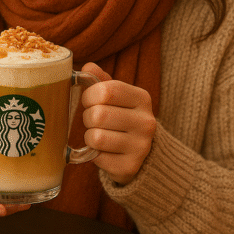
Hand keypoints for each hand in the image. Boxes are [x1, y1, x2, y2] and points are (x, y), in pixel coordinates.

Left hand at [80, 63, 156, 184]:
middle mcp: (146, 122)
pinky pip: (98, 158)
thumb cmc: (120, 117)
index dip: (89, 95)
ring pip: (96, 137)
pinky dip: (94, 155)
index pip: (106, 90)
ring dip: (89, 137)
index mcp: (142, 98)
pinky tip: (105, 151)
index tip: (89, 100)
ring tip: (99, 135)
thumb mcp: (115, 96)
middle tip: (93, 121)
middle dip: (87, 117)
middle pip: (98, 115)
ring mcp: (141, 146)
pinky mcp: (130, 167)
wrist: (140, 154)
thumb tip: (86, 67)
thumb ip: (100, 80)